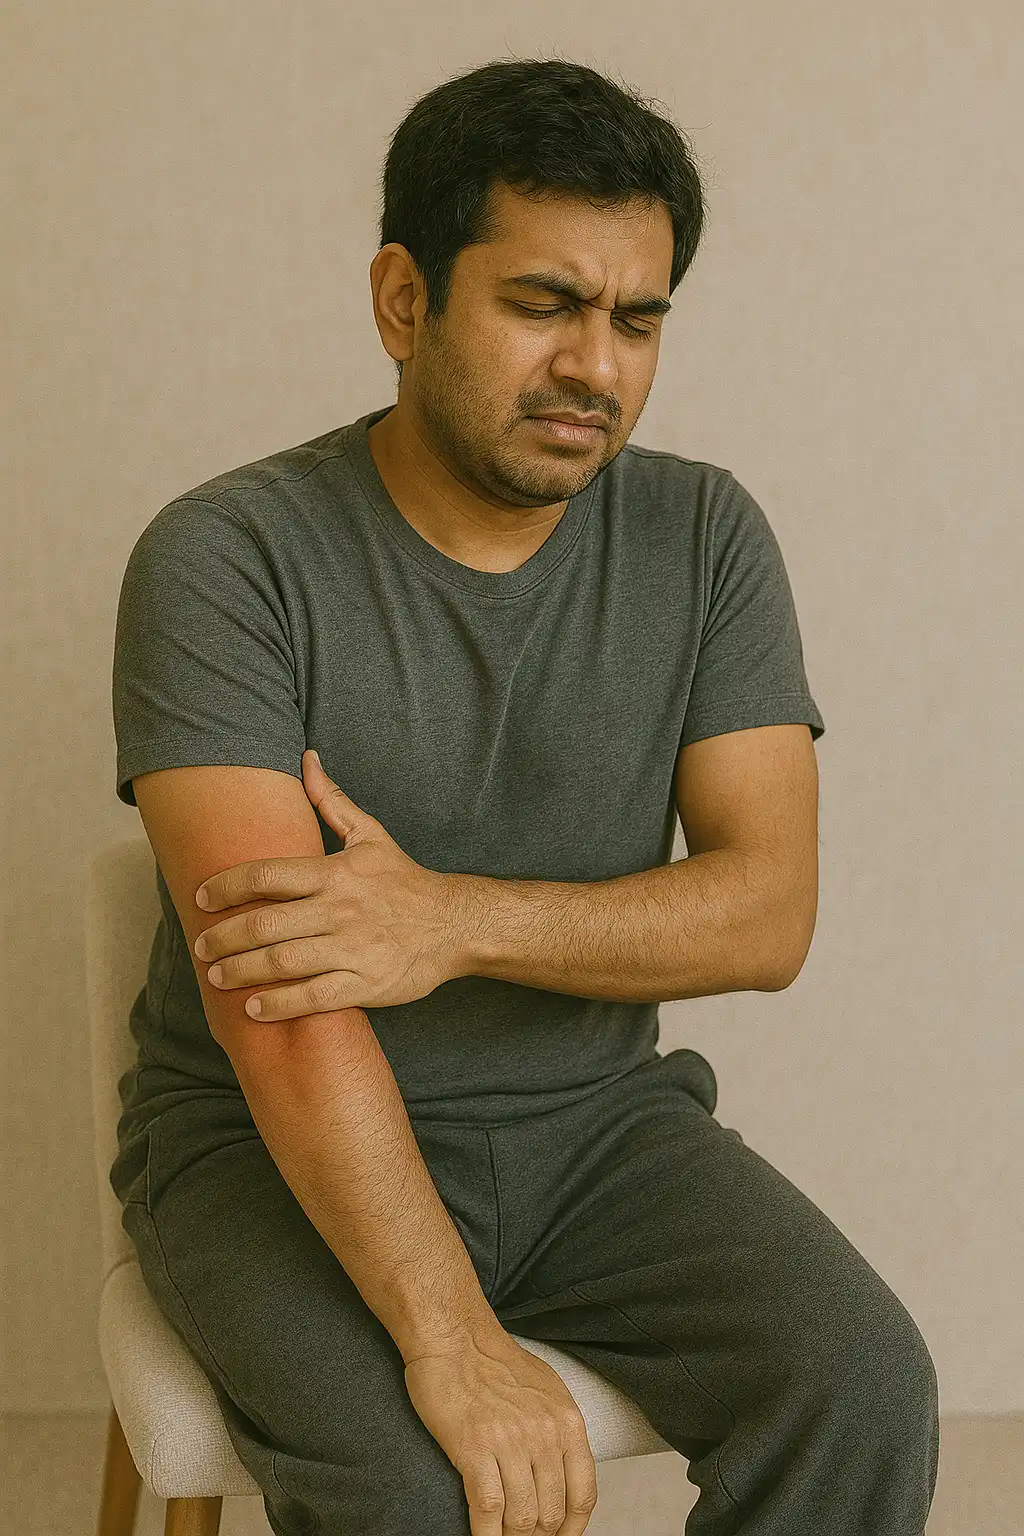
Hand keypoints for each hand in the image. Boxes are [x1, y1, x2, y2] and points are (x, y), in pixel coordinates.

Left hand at [191, 749, 471, 1016]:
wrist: (454, 924)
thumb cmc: (405, 880)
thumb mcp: (371, 835)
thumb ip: (332, 801)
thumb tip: (306, 760)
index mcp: (336, 873)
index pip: (268, 875)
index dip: (227, 886)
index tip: (202, 897)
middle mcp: (340, 910)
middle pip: (266, 923)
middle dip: (225, 937)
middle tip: (201, 946)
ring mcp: (352, 949)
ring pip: (283, 963)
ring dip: (243, 971)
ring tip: (217, 977)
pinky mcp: (365, 984)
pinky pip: (314, 997)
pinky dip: (280, 1005)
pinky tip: (254, 1008)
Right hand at [403, 1328, 597, 1535]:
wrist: (454, 1337)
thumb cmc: (494, 1361)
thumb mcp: (545, 1390)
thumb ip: (557, 1431)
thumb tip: (560, 1476)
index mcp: (566, 1421)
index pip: (583, 1495)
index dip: (572, 1530)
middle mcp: (544, 1434)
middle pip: (551, 1512)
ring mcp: (510, 1442)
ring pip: (522, 1518)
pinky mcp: (474, 1448)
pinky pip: (488, 1509)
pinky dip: (487, 1533)